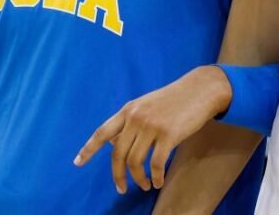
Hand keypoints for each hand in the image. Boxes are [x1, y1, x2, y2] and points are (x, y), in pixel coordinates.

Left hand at [74, 66, 232, 193]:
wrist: (201, 90)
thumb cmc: (174, 100)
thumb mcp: (146, 105)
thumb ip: (130, 122)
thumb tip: (115, 145)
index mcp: (128, 110)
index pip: (102, 132)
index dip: (88, 149)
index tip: (78, 162)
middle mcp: (136, 117)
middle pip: (118, 154)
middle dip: (118, 175)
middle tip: (122, 189)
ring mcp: (152, 125)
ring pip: (136, 161)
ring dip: (138, 178)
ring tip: (145, 185)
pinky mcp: (169, 134)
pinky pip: (156, 163)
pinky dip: (156, 176)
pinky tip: (158, 181)